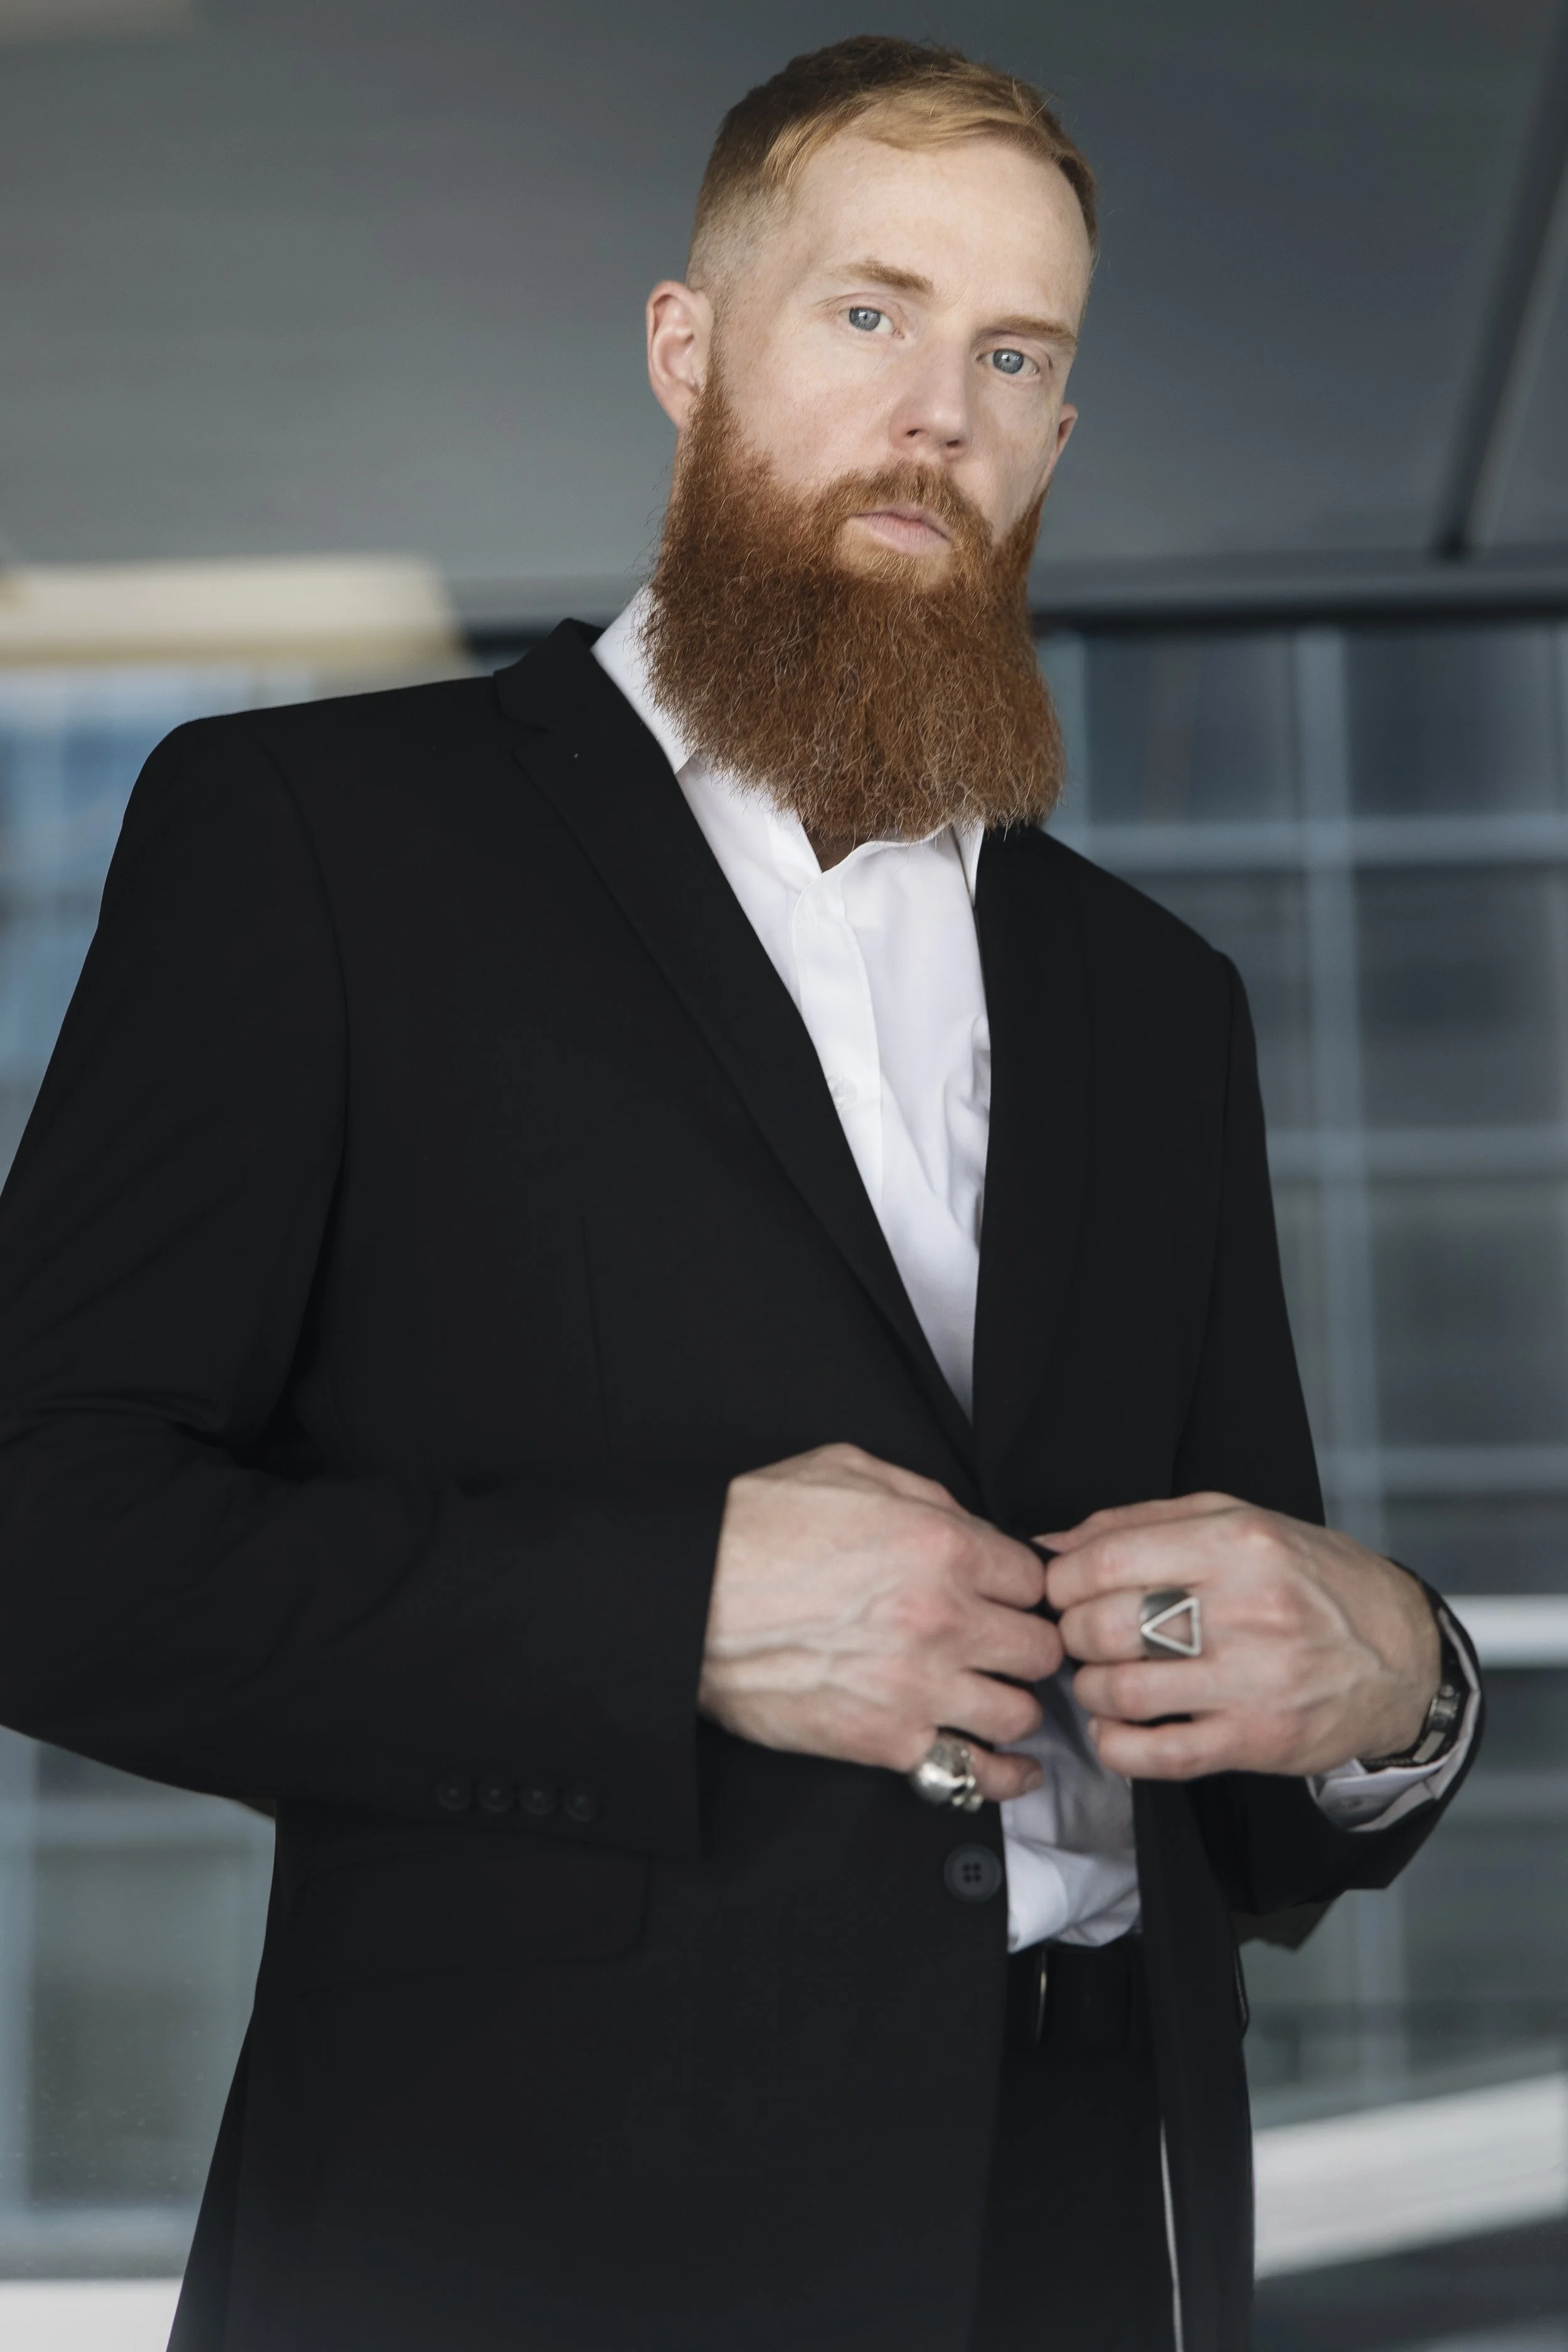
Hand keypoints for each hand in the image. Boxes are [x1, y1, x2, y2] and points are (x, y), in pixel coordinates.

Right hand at [701, 1443, 1062, 1801]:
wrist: (689, 1596)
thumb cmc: (754, 1530)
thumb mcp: (846, 1469)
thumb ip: (924, 1494)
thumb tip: (968, 1524)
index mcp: (939, 1544)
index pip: (1034, 1577)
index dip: (1022, 1585)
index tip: (1007, 1594)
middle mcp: (942, 1618)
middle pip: (1039, 1647)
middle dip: (1023, 1643)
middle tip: (1002, 1643)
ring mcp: (918, 1686)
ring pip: (1020, 1711)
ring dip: (1007, 1701)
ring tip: (985, 1692)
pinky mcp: (886, 1742)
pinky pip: (976, 1773)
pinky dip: (1000, 1775)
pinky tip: (1010, 1767)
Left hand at [1040, 1493, 1441, 1780]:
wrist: (1400, 1655)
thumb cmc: (1309, 1580)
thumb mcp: (1236, 1520)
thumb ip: (1139, 1523)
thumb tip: (1053, 1544)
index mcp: (1237, 1543)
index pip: (1107, 1559)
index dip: (1063, 1579)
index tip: (1062, 1590)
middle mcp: (1247, 1609)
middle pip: (1105, 1626)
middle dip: (1074, 1633)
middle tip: (1084, 1635)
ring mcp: (1253, 1680)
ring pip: (1122, 1691)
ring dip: (1091, 1687)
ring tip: (1104, 1676)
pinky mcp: (1255, 1741)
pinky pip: (1157, 1755)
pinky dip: (1116, 1745)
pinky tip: (1117, 1726)